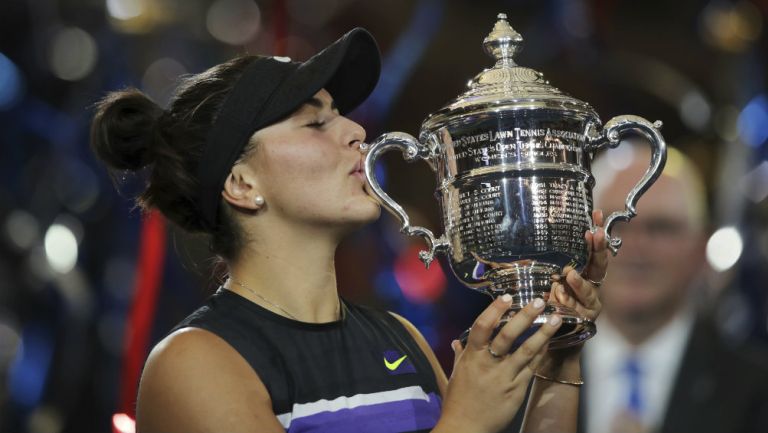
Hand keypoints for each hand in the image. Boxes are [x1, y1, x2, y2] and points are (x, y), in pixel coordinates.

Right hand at [436, 296, 562, 432]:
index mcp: (471, 357)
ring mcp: (504, 377)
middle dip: (524, 316)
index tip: (507, 297)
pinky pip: (531, 368)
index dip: (494, 310)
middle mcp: (488, 364)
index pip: (482, 327)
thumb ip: (460, 355)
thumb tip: (457, 341)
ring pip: (526, 351)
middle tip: (539, 301)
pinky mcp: (517, 390)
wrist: (465, 428)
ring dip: (543, 333)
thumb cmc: (458, 400)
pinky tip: (550, 342)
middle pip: (507, 336)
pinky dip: (540, 354)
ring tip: (556, 318)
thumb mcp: (456, 374)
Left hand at [540, 209, 607, 374]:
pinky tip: (564, 296)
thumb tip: (506, 243)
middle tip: (594, 233)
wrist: (545, 345)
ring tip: (569, 273)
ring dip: (580, 282)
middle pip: (599, 266)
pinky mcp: (585, 322)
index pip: (591, 250)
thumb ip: (533, 267)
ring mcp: (589, 305)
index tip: (596, 214)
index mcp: (580, 275)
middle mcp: (589, 287)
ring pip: (590, 290)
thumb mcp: (537, 284)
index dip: (595, 234)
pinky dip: (572, 303)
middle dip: (598, 249)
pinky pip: (581, 310)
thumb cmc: (540, 310)